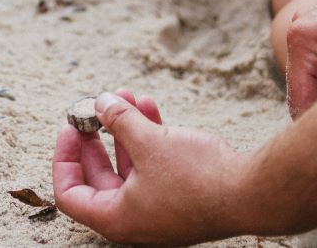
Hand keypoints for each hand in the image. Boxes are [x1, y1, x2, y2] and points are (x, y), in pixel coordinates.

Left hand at [53, 90, 251, 244]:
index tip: (70, 129)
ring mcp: (158, 210)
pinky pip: (153, 167)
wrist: (252, 193)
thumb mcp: (149, 141)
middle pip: (98, 178)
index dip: (64, 159)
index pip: (70, 195)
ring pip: (130, 167)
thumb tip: (100, 104)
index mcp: (117, 218)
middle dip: (96, 138)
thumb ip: (118, 121)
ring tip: (128, 97)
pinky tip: (151, 108)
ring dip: (126, 131)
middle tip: (93, 111)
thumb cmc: (198, 178)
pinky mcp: (180, 198)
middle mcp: (134, 220)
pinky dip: (149, 139)